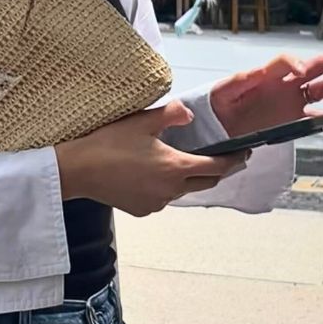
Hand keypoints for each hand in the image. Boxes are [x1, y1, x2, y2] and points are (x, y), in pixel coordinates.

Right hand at [56, 100, 247, 217]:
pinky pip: (164, 198)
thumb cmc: (109, 143)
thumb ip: (172, 114)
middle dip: (217, 171)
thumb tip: (189, 114)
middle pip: (205, 183)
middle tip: (223, 158)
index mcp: (176, 167)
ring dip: (189, 179)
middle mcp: (171, 190)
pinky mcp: (143, 209)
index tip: (244, 153)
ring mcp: (157, 203)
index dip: (233, 160)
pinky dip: (167, 188)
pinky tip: (155, 175)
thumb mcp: (142, 121)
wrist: (78, 170)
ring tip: (184, 163)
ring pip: (183, 191)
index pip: (217, 167)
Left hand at [210, 49, 322, 136]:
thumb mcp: (229, 87)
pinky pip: (316, 119)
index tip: (302, 69)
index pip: (287, 61)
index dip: (295, 63)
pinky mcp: (291, 120)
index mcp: (267, 74)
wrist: (213, 123)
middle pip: (314, 68)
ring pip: (321, 91)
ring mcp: (289, 102)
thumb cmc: (218, 100)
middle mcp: (283, 85)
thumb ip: (248, 77)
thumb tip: (268, 72)